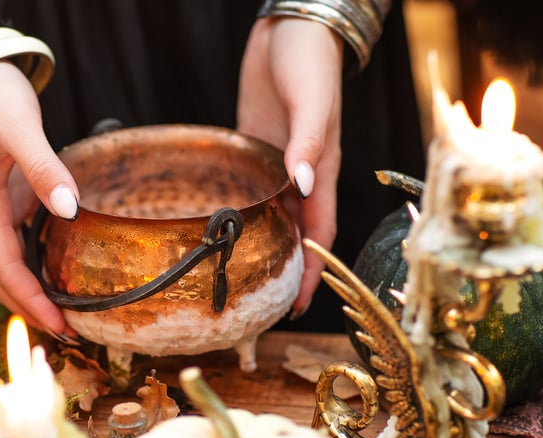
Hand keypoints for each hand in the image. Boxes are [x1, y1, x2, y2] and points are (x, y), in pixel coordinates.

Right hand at [0, 61, 79, 335]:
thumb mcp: (19, 124)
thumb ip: (44, 166)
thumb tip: (69, 209)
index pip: (4, 268)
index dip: (31, 300)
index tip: (60, 324)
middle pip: (0, 279)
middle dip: (30, 310)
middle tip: (70, 332)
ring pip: (4, 268)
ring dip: (29, 295)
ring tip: (65, 315)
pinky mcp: (0, 204)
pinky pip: (13, 248)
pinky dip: (32, 271)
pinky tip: (58, 277)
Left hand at [237, 17, 343, 318]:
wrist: (291, 28)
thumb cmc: (309, 61)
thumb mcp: (311, 102)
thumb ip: (310, 144)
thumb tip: (305, 187)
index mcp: (321, 170)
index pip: (321, 232)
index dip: (313, 270)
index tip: (299, 304)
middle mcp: (300, 174)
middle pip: (296, 234)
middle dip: (286, 270)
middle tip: (264, 304)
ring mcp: (276, 164)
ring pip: (271, 217)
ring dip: (263, 247)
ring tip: (243, 278)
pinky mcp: (253, 152)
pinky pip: (248, 191)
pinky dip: (240, 214)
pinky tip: (221, 229)